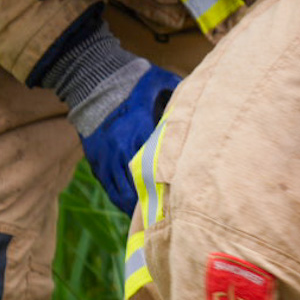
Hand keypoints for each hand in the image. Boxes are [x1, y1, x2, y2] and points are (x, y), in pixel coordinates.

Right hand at [79, 65, 178, 214]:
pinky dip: (119, 198)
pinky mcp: (96, 158)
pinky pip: (108, 185)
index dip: (169, 186)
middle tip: (169, 222)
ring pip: (120, 191)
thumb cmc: (133, 80)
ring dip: (134, 207)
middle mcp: (121, 146)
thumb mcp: (161, 84)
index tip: (183, 202)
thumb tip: (207, 107)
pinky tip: (130, 208)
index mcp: (140, 129)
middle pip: (138, 186)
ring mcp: (106, 154)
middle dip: (152, 206)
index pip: (158, 165)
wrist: (93, 76)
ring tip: (150, 223)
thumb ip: (181, 100)